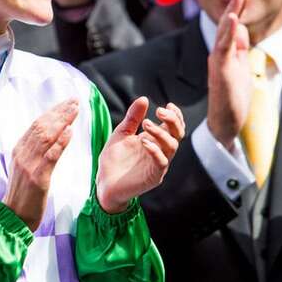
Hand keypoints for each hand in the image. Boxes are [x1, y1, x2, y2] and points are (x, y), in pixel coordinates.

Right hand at [3, 100, 79, 230]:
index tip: (66, 103)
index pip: (36, 125)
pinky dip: (60, 143)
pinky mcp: (38, 178)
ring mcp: (29, 165)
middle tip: (74, 102)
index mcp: (18, 150)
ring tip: (75, 111)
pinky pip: (50, 156)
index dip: (52, 112)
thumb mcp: (24, 168)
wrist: (14, 216)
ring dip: (62, 121)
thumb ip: (33, 152)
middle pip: (41, 127)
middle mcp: (22, 154)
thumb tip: (49, 136)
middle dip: (59, 112)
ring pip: (45, 137)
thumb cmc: (23, 194)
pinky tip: (69, 132)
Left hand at [96, 98, 184, 212]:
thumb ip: (132, 118)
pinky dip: (155, 150)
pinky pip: (161, 162)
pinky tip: (143, 141)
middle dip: (173, 121)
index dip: (175, 116)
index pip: (173, 127)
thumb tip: (144, 98)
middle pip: (178, 135)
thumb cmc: (113, 160)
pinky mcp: (153, 176)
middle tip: (159, 110)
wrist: (104, 183)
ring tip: (146, 124)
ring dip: (161, 133)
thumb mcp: (121, 134)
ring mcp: (158, 164)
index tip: (168, 105)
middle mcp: (160, 151)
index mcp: (154, 140)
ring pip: (172, 147)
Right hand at [207, 0, 251, 148]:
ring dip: (232, 13)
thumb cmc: (232, 97)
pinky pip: (224, 48)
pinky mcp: (220, 70)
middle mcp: (218, 54)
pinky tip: (234, 19)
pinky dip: (229, 33)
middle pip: (227, 24)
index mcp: (225, 53)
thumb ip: (239, 49)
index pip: (232, 26)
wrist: (224, 121)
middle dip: (234, 5)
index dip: (237, 8)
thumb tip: (241, 29)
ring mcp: (218, 62)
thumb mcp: (240, 67)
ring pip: (224, 32)